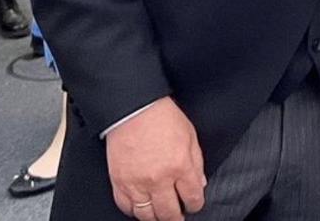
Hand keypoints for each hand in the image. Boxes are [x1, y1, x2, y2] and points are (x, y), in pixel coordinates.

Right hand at [105, 97, 205, 220]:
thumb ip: (196, 163)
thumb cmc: (162, 118)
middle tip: (178, 217)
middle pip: (169, 212)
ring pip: (146, 215)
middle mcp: (159, 179)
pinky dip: (134, 210)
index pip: (192, 197)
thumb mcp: (190, 136)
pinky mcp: (119, 182)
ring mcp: (137, 183)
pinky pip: (126, 206)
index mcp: (180, 166)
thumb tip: (199, 183)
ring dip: (155, 218)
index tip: (194, 204)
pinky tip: (141, 208)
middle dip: (176, 218)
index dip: (195, 204)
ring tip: (160, 216)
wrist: (134, 109)